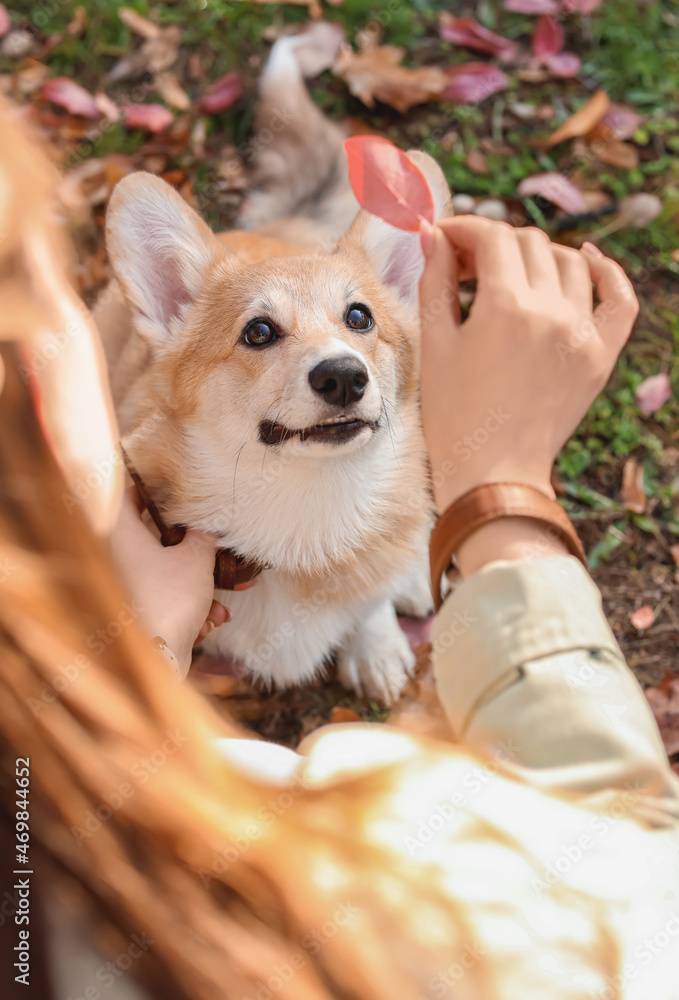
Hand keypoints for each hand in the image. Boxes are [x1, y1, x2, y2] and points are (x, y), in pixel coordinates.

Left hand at [109, 489, 230, 675]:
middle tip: (216, 546)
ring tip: (224, 600)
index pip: (127, 494)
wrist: (154, 660)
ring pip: (166, 573)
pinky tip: (210, 623)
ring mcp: (124, 586)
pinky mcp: (135, 613)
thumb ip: (203, 536)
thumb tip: (205, 527)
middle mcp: (114, 557)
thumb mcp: (196, 560)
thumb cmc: (168, 602)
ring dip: (199, 586)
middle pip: (155, 538)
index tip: (177, 488)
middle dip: (192, 547)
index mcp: (120, 533)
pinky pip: (165, 600)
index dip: (152, 487)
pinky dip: (189, 609)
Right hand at [418, 218, 637, 514]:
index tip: (444, 240)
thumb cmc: (454, 417)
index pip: (491, 237)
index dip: (463, 229)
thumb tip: (434, 239)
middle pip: (528, 244)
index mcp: (506, 307)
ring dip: (535, 257)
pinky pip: (619, 299)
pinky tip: (586, 261)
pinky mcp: (599, 357)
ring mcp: (582, 334)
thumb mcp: (435, 346)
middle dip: (491, 244)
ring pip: (569, 262)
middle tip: (464, 266)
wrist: (493, 475)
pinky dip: (606, 272)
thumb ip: (435, 283)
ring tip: (508, 277)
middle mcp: (552, 312)